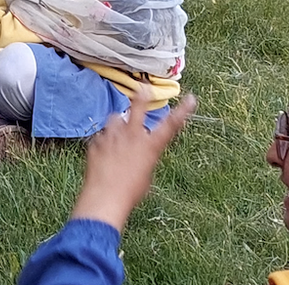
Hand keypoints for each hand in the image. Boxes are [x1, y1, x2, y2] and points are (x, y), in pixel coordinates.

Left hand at [69, 94, 196, 232]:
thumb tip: (139, 152)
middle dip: (142, 96)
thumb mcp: (146, 176)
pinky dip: (103, 142)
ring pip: (116, 118)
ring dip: (118, 123)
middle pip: (138, 107)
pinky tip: (103, 154)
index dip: (183, 111)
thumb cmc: (131, 193)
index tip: (190, 98)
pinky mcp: (97, 142)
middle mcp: (133, 136)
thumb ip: (145, 158)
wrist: (105, 199)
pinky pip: (101, 136)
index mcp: (150, 146)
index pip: (171, 125)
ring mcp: (113, 137)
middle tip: (143, 88)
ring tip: (117, 134)